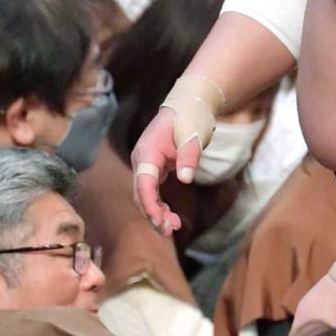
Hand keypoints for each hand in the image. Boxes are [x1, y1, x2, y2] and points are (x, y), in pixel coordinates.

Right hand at [131, 106, 201, 232]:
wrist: (190, 104)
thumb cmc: (191, 117)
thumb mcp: (193, 135)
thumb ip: (189, 157)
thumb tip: (185, 179)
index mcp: (147, 153)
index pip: (144, 183)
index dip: (150, 205)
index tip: (160, 222)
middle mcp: (142, 160)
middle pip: (141, 193)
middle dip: (153, 214)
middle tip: (170, 231)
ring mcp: (146, 164)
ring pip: (145, 195)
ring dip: (156, 213)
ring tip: (174, 228)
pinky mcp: (155, 168)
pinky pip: (152, 191)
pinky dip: (160, 205)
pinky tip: (171, 217)